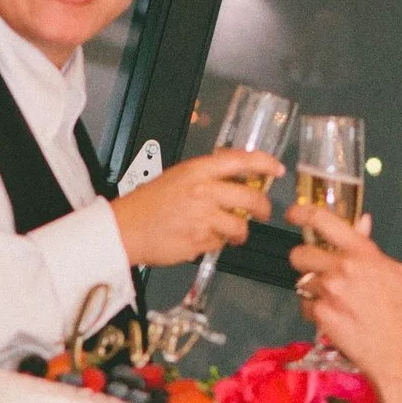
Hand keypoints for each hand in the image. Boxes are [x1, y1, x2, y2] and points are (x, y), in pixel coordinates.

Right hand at [112, 146, 282, 270]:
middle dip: (263, 208)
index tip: (276, 169)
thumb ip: (206, 177)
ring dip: (241, 231)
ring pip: (240, 225)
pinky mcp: (201, 240)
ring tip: (233, 233)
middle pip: (251, 197)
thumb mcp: (177, 177)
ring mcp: (204, 217)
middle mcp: (204, 191)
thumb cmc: (146, 205)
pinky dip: (217, 242)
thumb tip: (235, 181)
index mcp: (198, 170)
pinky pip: (221, 242)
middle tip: (262, 212)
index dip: (264, 163)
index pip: (241, 160)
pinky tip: (203, 238)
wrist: (125, 229)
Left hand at [292, 204, 401, 382]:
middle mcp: (343, 268)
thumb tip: (361, 222)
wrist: (395, 352)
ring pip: (302, 282)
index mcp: (362, 253)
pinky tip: (336, 318)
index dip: (302, 212)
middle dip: (304, 262)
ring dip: (312, 291)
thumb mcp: (395, 272)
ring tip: (336, 302)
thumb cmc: (399, 314)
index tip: (293, 213)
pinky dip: (316, 311)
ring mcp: (329, 292)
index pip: (324, 221)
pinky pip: (305, 305)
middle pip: (299, 254)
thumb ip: (371, 246)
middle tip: (318, 273)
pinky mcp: (320, 314)